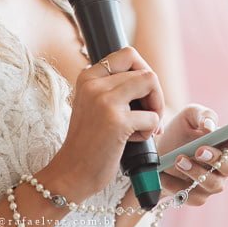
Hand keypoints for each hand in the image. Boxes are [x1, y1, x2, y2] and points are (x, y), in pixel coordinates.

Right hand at [45, 47, 164, 201]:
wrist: (71, 172)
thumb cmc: (88, 142)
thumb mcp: (93, 105)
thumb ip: (113, 88)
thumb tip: (149, 79)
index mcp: (88, 77)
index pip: (127, 54)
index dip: (143, 72)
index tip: (142, 95)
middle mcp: (94, 84)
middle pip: (144, 70)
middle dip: (155, 94)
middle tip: (150, 115)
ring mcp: (105, 101)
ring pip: (150, 82)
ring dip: (156, 108)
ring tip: (144, 127)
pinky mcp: (117, 121)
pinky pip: (152, 116)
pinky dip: (150, 130)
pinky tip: (134, 140)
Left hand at [156, 104, 227, 206]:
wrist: (156, 150)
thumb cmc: (179, 131)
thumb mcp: (189, 116)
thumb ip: (203, 115)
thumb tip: (210, 126)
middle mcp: (224, 165)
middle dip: (215, 158)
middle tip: (199, 150)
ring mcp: (212, 182)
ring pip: (213, 184)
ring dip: (196, 172)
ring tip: (179, 160)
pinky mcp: (197, 196)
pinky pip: (192, 196)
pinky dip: (176, 185)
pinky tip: (164, 175)